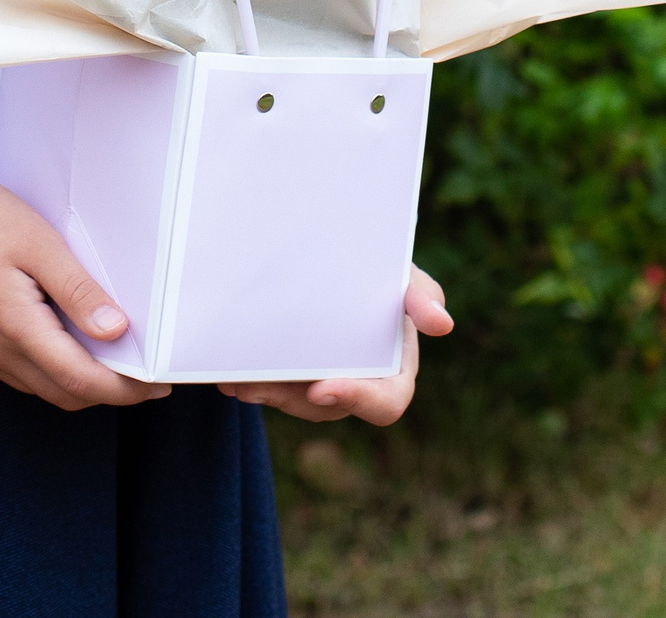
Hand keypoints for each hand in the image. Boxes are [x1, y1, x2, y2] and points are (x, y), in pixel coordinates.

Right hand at [0, 173, 171, 410]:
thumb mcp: (38, 243)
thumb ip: (78, 290)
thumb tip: (117, 331)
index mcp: (13, 325)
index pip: (79, 379)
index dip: (124, 389)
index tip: (157, 383)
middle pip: (63, 393)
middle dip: (109, 391)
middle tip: (145, 373)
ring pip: (41, 387)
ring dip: (79, 381)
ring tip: (114, 357)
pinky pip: (19, 373)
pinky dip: (50, 368)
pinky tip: (68, 342)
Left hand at [216, 266, 450, 425]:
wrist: (337, 260)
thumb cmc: (382, 271)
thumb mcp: (403, 276)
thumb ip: (421, 295)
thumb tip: (443, 324)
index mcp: (394, 371)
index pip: (385, 404)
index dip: (356, 400)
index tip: (322, 387)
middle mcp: (357, 385)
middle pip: (325, 407)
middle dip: (289, 399)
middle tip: (255, 386)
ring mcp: (321, 384)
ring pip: (291, 402)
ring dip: (261, 392)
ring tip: (230, 376)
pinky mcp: (290, 376)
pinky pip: (268, 388)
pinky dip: (246, 381)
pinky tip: (222, 372)